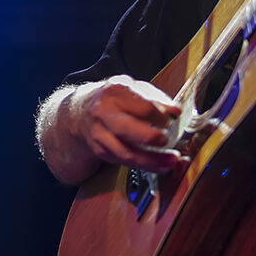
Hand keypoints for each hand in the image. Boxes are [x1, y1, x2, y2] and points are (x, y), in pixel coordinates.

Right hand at [65, 75, 185, 174]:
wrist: (81, 112)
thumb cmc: (113, 100)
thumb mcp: (132, 88)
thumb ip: (154, 98)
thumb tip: (174, 111)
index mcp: (115, 92)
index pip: (142, 105)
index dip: (162, 114)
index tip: (175, 117)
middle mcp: (104, 112)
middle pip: (129, 130)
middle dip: (152, 137)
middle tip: (167, 139)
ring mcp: (100, 133)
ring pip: (128, 152)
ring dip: (153, 159)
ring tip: (172, 159)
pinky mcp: (101, 150)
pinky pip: (125, 161)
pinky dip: (146, 166)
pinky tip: (160, 165)